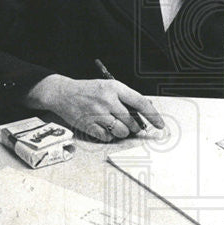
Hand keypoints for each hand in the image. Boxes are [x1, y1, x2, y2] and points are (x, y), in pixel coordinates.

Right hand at [25, 74, 164, 141]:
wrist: (63, 93)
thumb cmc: (88, 90)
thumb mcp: (108, 87)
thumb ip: (125, 98)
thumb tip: (144, 115)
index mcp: (114, 88)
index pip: (140, 103)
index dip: (153, 116)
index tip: (160, 125)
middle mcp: (107, 100)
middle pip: (132, 121)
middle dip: (134, 127)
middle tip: (130, 124)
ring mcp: (97, 114)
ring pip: (122, 131)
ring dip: (123, 132)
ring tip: (115, 125)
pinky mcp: (89, 125)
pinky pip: (108, 137)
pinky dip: (109, 136)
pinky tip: (103, 128)